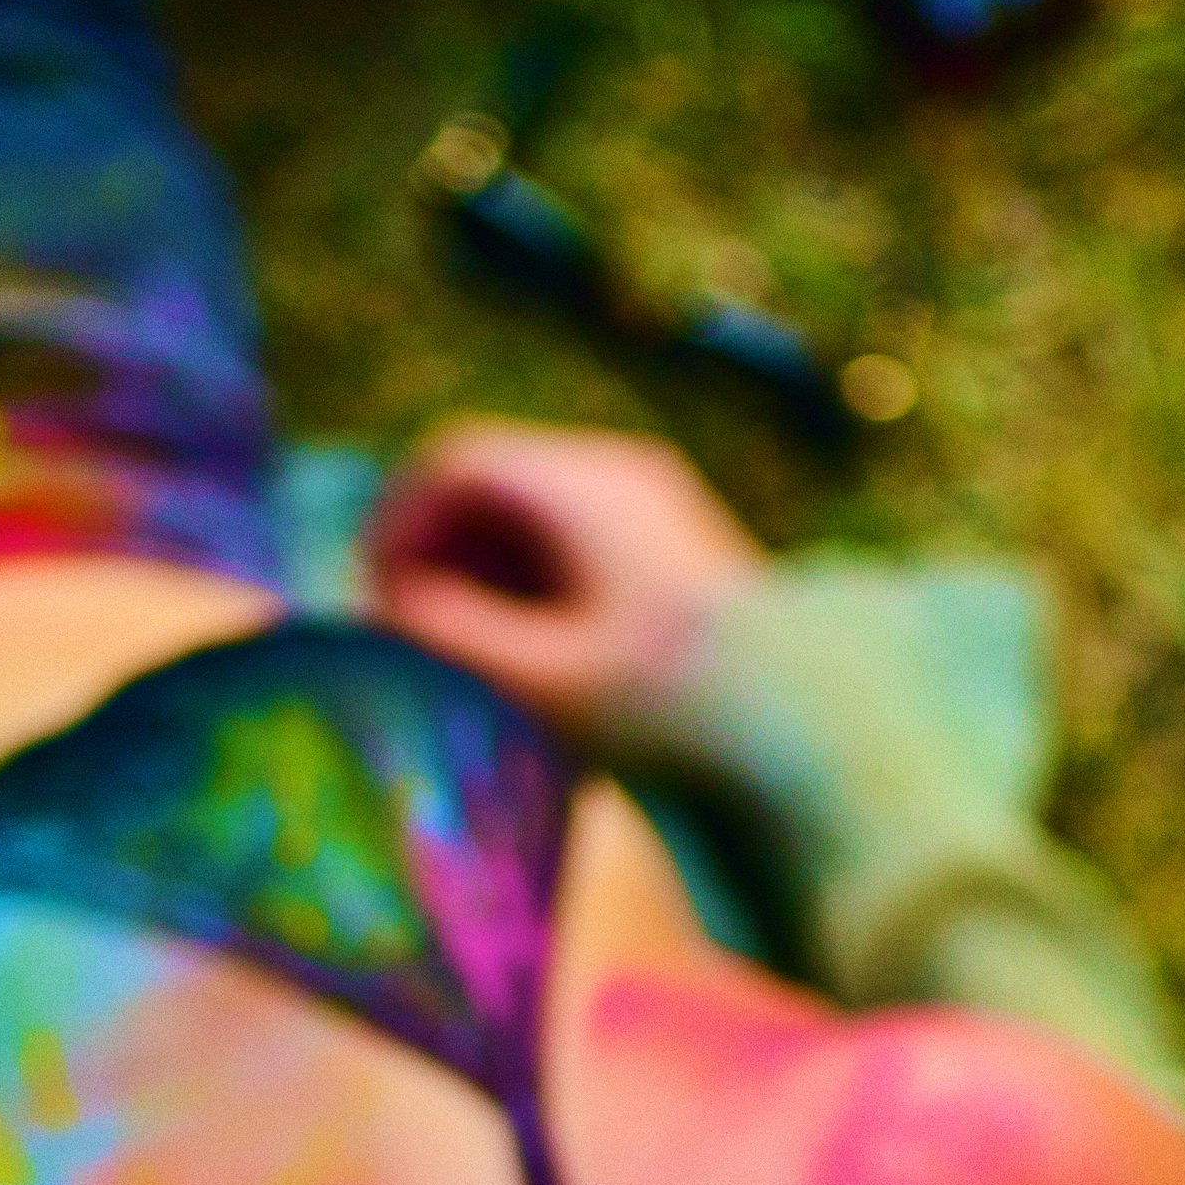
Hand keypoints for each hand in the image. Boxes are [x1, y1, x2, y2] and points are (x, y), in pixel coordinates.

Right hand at [362, 422, 763, 732]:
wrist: (808, 723)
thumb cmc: (672, 704)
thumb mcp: (543, 680)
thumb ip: (453, 636)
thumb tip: (389, 609)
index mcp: (582, 485)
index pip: (454, 461)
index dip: (397, 523)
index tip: (376, 599)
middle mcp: (618, 472)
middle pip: (493, 480)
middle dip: (437, 550)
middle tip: (411, 632)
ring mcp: (653, 502)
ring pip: (533, 508)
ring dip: (482, 569)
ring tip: (466, 651)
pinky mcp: (674, 542)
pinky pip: (577, 535)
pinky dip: (533, 579)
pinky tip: (530, 651)